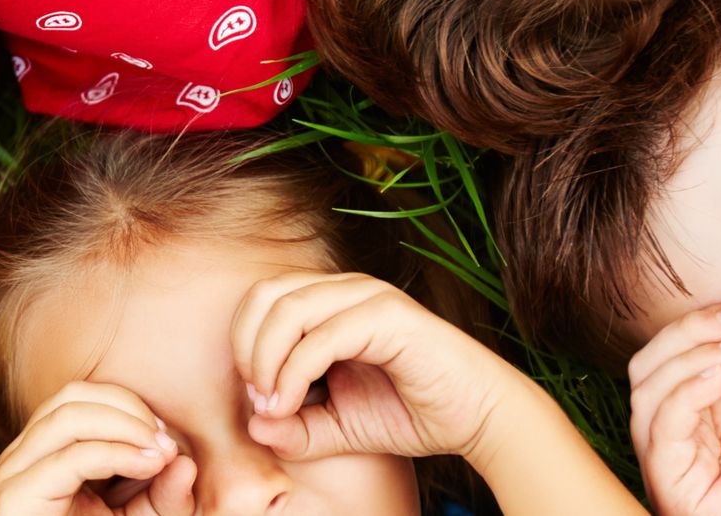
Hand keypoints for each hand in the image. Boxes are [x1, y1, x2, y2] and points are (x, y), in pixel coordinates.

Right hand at [0, 382, 195, 515]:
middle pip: (74, 396)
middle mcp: (22, 457)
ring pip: (69, 415)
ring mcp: (15, 474)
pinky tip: (147, 465)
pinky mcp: (18, 496)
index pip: (82, 397)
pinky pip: (73, 456)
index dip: (130, 407)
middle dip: (128, 410)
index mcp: (44, 453)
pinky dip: (117, 452)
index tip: (168, 442)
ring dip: (125, 426)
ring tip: (159, 455)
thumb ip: (165, 495)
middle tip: (166, 443)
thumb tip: (185, 461)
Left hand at [231, 272, 514, 462]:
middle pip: (266, 294)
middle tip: (257, 397)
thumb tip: (253, 426)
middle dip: (246, 347)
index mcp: (331, 303)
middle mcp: (346, 290)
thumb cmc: (411, 413)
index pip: (262, 300)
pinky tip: (291, 404)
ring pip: (289, 307)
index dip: (242, 345)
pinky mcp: (389, 317)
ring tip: (273, 403)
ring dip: (265, 359)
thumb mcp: (338, 428)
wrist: (478, 417)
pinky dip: (294, 371)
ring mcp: (369, 298)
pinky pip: (323, 336)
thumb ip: (295, 428)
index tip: (255, 398)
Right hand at [631, 291, 720, 515]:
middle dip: (694, 329)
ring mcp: (682, 454)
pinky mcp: (677, 483)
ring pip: (646, 387)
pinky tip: (720, 378)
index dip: (713, 317)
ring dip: (687, 355)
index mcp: (720, 399)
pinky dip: (680, 394)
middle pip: (655, 358)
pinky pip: (657, 430)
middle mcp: (693, 425)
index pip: (686, 344)